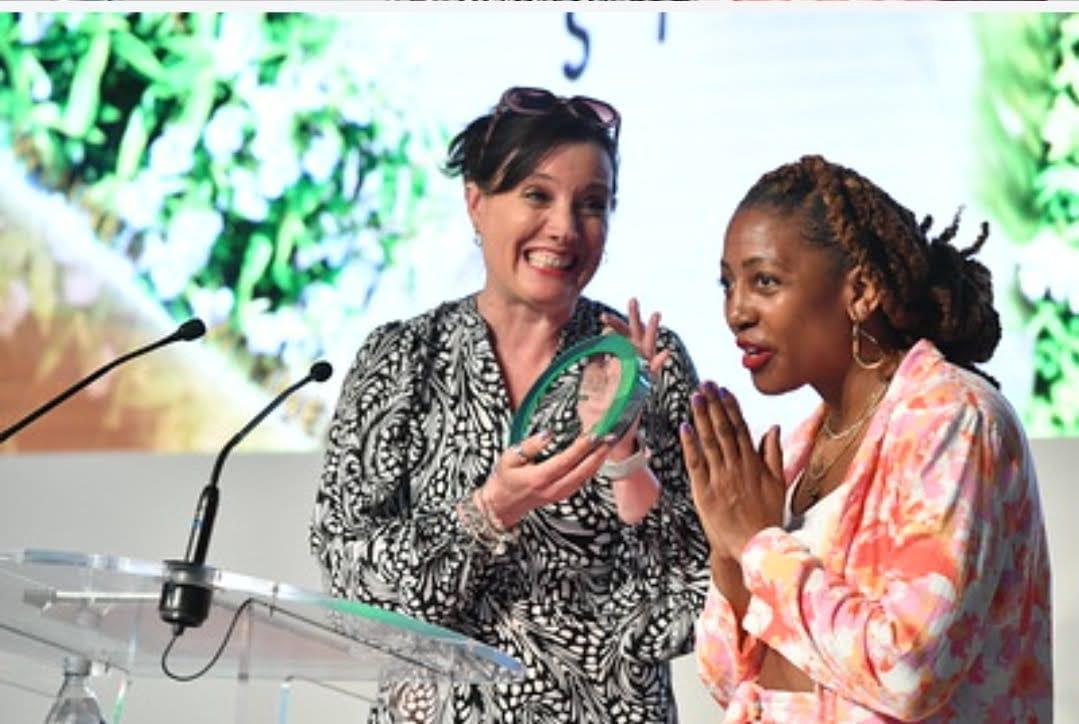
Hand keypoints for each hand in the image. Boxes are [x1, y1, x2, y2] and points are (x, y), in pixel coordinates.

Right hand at [482, 429, 612, 527]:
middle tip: (611, 436)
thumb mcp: (509, 457)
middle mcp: (553, 488)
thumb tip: (549, 434)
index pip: (566, 461)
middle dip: (599, 453)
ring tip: (609, 443)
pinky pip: (583, 480)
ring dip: (599, 459)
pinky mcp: (564, 494)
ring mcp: (560, 494)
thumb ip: (530, 445)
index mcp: (539, 478)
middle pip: (582, 471)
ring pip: (586, 477)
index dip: (581, 448)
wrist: (503, 504)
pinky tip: (599, 456)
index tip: (594, 434)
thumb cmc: (504, 479)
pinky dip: (593, 467)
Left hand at [600, 296, 670, 378]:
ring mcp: (643, 361)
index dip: (613, 323)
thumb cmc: (602, 384)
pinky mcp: (648, 375)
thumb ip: (596, 355)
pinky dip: (660, 361)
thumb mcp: (595, 368)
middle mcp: (635, 350)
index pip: (619, 330)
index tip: (603, 318)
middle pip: (635, 329)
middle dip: (634, 315)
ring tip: (656, 314)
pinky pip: (655, 367)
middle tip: (633, 300)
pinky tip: (666, 352)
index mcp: (623, 346)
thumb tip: (600, 339)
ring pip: (649, 342)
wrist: (611, 407)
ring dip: (652, 328)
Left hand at [680, 382, 785, 558]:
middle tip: (706, 384)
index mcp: (754, 464)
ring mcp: (720, 478)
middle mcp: (736, 467)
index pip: (740, 429)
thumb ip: (774, 454)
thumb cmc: (767, 517)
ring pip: (709, 441)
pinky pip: (696, 463)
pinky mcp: (704, 492)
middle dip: (714, 405)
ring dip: (702, 417)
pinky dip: (690, 444)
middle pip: (723, 430)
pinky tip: (685, 426)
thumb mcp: (778, 484)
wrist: (753, 546)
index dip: (731, 408)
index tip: (724, 390)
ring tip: (695, 396)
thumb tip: (773, 427)